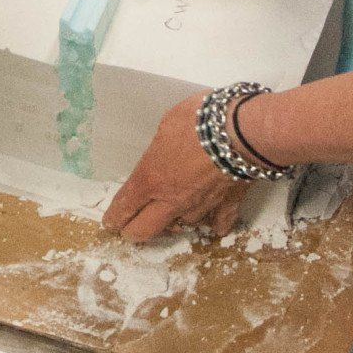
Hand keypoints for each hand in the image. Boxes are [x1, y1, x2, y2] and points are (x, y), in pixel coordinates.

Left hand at [105, 93, 252, 241]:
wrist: (241, 131)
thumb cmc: (198, 120)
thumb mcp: (167, 125)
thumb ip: (160, 147)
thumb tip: (162, 151)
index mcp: (151, 178)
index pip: (124, 207)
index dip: (114, 217)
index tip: (110, 222)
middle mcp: (171, 200)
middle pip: (143, 231)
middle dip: (133, 231)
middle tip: (132, 226)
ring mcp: (199, 208)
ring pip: (180, 227)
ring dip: (175, 221)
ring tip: (175, 211)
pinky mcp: (226, 207)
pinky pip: (217, 224)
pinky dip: (214, 223)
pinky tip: (213, 221)